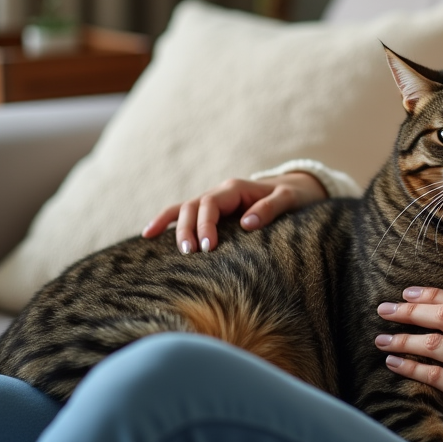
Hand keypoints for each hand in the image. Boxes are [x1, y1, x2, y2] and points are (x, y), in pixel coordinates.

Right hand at [142, 173, 326, 253]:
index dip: (205, 224)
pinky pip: (183, 214)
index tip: (207, 247)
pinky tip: (148, 235)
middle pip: (193, 206)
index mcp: (235, 188)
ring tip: (176, 250)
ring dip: (175, 228)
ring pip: (184, 210)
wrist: (294, 190)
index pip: (211, 203)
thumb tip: (247, 223)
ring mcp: (212, 202)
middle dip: (188, 229)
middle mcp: (220, 193)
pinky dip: (166, 222)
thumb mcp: (289, 198)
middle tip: (191, 253)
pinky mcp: (210, 213)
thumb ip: (271, 208)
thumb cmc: (292, 195)